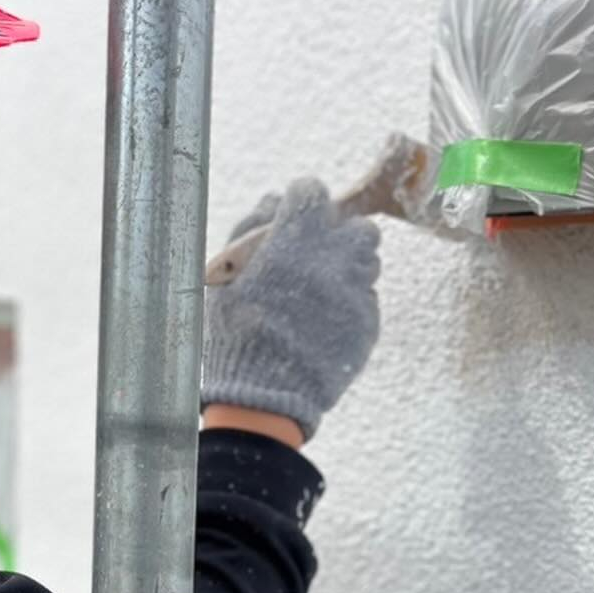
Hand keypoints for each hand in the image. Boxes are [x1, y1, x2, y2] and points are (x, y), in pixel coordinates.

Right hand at [201, 178, 380, 439]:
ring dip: (346, 266)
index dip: (300, 204)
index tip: (290, 219)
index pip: (312, 193)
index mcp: (295, 240)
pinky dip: (348, 302)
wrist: (263, 398)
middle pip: (355, 225)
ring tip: (318, 290)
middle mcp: (334, 258)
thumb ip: (249, 232)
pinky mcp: (368, 324)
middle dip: (336, 234)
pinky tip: (323, 321)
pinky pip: (366, 298)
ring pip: (367, 260)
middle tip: (311, 256)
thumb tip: (272, 202)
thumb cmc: (235, 337)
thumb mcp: (225, 281)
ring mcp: (356, 292)